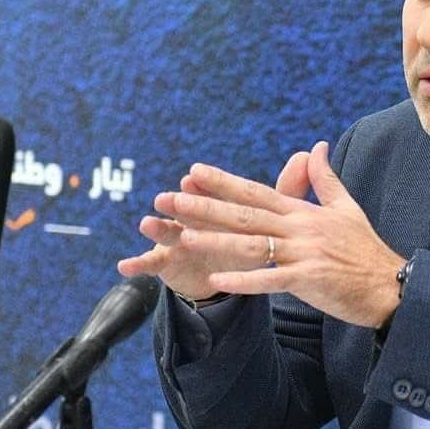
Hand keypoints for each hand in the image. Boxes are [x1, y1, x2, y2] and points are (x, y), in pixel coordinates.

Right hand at [117, 151, 310, 300]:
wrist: (227, 275)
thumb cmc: (248, 241)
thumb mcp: (270, 220)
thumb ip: (287, 192)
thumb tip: (305, 153)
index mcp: (221, 209)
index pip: (215, 195)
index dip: (204, 188)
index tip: (193, 175)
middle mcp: (196, 220)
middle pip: (187, 211)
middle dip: (176, 205)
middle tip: (165, 197)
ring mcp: (179, 241)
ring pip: (168, 234)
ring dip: (157, 229)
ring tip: (146, 224)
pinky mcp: (169, 264)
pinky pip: (152, 265)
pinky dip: (137, 265)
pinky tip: (124, 266)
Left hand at [150, 141, 403, 328]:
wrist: (391, 283)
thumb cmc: (365, 249)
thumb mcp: (346, 208)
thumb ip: (325, 178)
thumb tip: (316, 146)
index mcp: (304, 212)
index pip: (257, 192)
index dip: (223, 181)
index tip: (193, 170)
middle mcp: (301, 228)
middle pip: (246, 214)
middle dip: (207, 206)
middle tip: (171, 198)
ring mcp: (305, 253)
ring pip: (253, 245)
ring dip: (216, 240)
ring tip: (183, 236)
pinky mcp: (310, 279)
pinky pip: (271, 280)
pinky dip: (245, 280)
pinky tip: (218, 279)